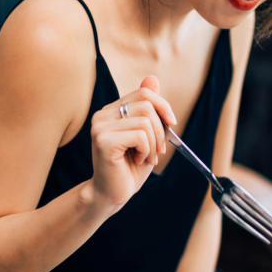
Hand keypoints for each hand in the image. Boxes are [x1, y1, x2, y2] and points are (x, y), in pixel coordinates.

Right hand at [89, 75, 176, 208]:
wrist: (112, 194)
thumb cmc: (129, 167)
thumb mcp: (146, 135)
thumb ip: (148, 109)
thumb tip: (152, 78)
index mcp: (111, 111)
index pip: (144, 93)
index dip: (163, 106)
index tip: (171, 124)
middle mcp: (102, 115)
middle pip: (147, 104)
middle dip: (160, 129)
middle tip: (157, 151)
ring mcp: (100, 127)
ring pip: (145, 121)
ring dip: (154, 144)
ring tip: (146, 158)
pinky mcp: (104, 141)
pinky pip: (140, 136)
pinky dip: (147, 151)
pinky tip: (138, 161)